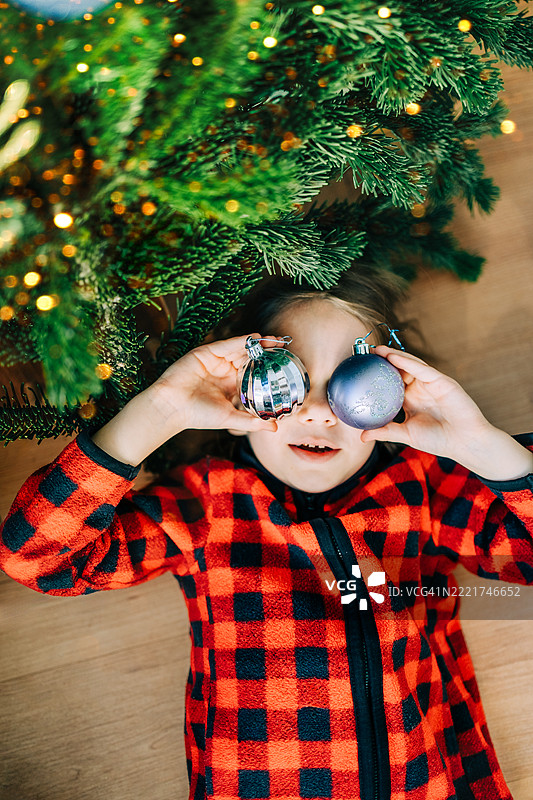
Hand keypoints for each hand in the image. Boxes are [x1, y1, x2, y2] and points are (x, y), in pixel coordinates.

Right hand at [152, 333, 281, 434]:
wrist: (172, 408)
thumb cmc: (198, 416)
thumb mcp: (230, 419)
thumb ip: (252, 422)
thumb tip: (275, 428)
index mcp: (232, 384)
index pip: (255, 371)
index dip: (269, 366)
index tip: (285, 362)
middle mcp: (226, 370)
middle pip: (250, 357)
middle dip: (267, 350)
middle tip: (284, 345)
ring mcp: (216, 360)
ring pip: (240, 348)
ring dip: (257, 343)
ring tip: (274, 340)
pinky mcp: (205, 353)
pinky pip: (226, 345)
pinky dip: (241, 341)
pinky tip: (255, 339)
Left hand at [359, 346, 492, 460]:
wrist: (465, 443)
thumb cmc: (438, 439)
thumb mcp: (406, 434)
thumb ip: (385, 431)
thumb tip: (361, 436)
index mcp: (411, 399)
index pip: (392, 383)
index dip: (378, 376)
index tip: (361, 370)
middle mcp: (420, 389)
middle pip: (400, 370)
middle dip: (384, 360)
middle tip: (366, 354)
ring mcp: (431, 383)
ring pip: (410, 365)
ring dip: (394, 356)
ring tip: (378, 350)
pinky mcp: (442, 381)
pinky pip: (422, 369)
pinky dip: (407, 362)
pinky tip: (393, 357)